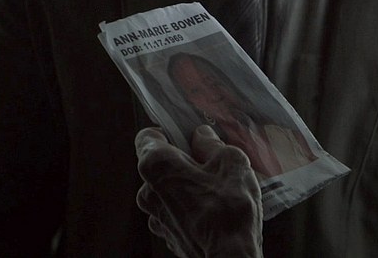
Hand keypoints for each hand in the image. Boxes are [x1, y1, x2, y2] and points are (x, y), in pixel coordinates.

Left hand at [135, 125, 263, 257]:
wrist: (229, 257)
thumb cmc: (229, 208)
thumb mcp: (230, 161)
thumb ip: (211, 143)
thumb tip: (202, 136)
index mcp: (156, 165)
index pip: (147, 136)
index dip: (168, 132)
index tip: (187, 136)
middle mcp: (146, 191)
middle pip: (160, 165)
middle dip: (184, 162)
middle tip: (212, 165)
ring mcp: (154, 216)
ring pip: (168, 190)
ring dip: (188, 186)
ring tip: (217, 191)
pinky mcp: (166, 235)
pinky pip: (174, 211)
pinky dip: (189, 207)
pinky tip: (213, 210)